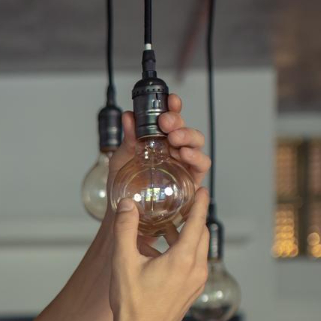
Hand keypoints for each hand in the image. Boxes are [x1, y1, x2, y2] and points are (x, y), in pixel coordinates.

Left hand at [100, 92, 211, 256]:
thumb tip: (128, 116)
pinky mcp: (190, 183)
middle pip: (185, 130)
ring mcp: (183, 167)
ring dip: (189, 138)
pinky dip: (196, 158)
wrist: (126, 220)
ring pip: (196, 145)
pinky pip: (200, 167)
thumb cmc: (123, 191)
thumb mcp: (120, 162)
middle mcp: (173, 152)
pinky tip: (185, 155)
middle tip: (166, 122)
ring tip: (175, 139)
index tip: (171, 100)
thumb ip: (127, 139)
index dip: (173, 107)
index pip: (170, 121)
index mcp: (158, 142)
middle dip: (179, 122)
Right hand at [109, 185, 210, 320]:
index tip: (201, 189)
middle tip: (182, 205)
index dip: (199, 202)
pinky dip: (184, 253)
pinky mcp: (191, 293)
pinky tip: (163, 254)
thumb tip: (127, 205)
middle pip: (202, 234)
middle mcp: (195, 270)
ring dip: (186, 236)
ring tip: (167, 228)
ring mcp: (196, 283)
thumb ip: (126, 230)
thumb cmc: (133, 305)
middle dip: (193, 218)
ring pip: (198, 250)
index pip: (197, 221)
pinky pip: (193, 265)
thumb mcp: (123, 262)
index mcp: (183, 258)